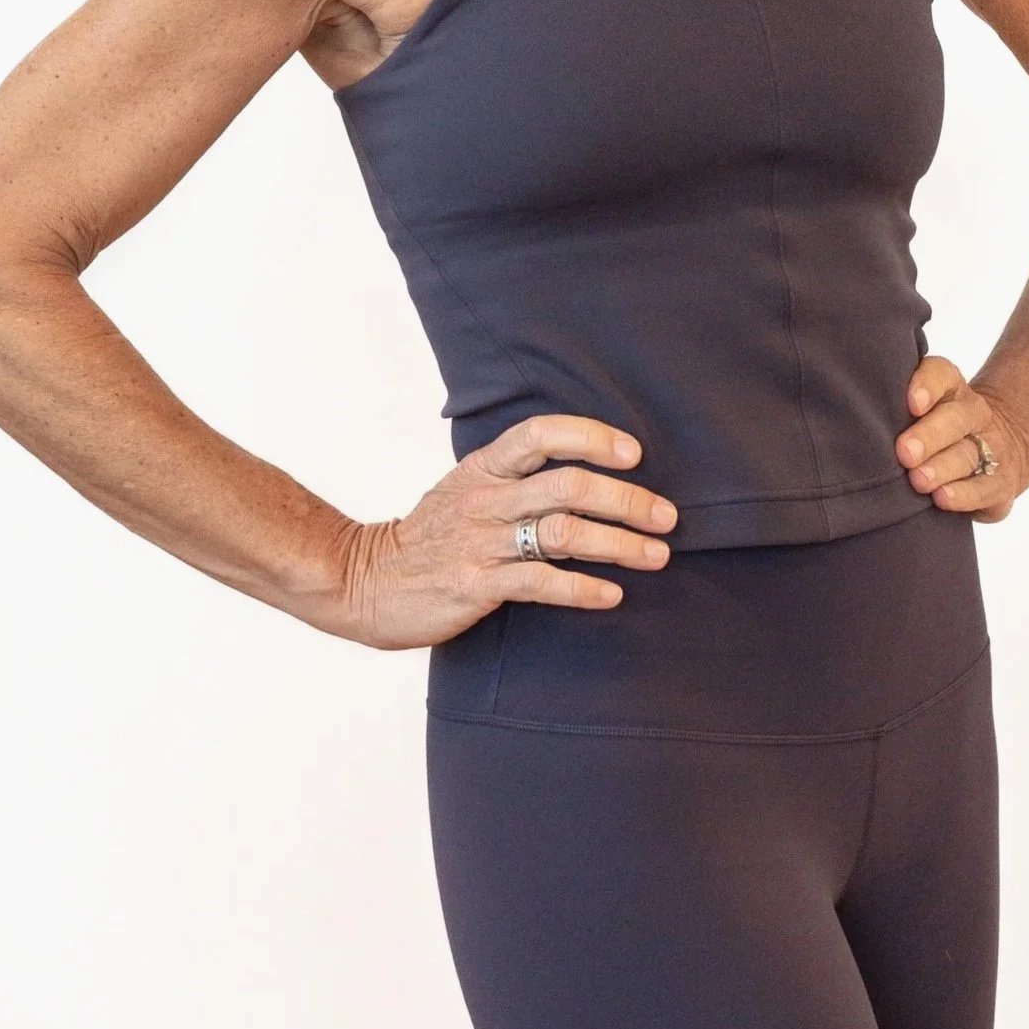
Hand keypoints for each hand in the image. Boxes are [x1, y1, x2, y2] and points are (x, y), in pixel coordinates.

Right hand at [330, 414, 679, 650]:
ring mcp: (480, 542)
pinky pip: (540, 583)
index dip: (591, 437)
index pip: (541, 433)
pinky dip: (582, 588)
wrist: (362, 581)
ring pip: (562, 533)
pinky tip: (611, 594)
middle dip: (626, 499)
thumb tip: (584, 473)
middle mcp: (485, 498)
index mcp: (484, 468)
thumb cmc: (427, 536)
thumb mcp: (465, 489)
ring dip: (618, 544)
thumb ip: (514, 479)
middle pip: (567, 484)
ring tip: (656, 555)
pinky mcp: (476, 585)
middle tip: (666, 516)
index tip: (634, 453)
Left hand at [894, 358, 1028, 525]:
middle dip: (929, 436)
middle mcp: (972, 414)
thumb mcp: (919, 411)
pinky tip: (944, 498)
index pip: (942, 375)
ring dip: (942, 467)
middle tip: (904, 453)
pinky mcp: (1000, 483)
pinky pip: (985, 487)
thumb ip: (890, 407)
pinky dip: (964, 495)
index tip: (911, 403)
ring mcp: (990, 447)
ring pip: (967, 454)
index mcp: (951, 389)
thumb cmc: (936, 429)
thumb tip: (844, 416)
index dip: (928, 385)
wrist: (1001, 449)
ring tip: (918, 480)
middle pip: (955, 418)